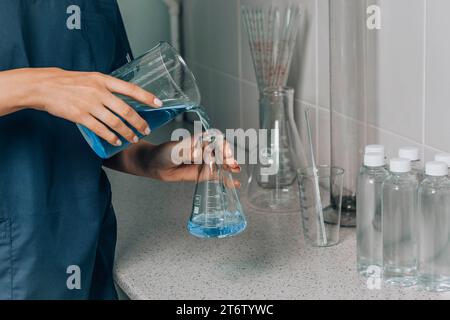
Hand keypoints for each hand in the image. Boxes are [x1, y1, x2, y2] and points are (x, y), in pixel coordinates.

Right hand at [9, 68, 161, 145]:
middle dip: (139, 122)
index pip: (130, 88)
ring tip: (133, 138)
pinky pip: (100, 130)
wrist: (45, 86)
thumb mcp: (92, 78)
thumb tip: (125, 98)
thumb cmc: (70, 82)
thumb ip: (108, 87)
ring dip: (127, 133)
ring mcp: (90, 105)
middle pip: (126, 110)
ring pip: (115, 122)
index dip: (146, 97)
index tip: (159, 103)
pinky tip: (116, 141)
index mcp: (103, 80)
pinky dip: (111, 137)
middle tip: (146, 129)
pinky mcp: (80, 116)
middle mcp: (99, 92)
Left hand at [146, 132, 241, 187]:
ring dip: (230, 167)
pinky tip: (234, 183)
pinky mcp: (202, 174)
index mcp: (199, 141)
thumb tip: (198, 153)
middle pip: (221, 153)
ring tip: (236, 170)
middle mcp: (204, 151)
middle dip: (228, 158)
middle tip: (231, 164)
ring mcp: (204, 163)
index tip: (223, 153)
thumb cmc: (163, 153)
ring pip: (221, 165)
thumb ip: (186, 152)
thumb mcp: (174, 150)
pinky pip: (216, 177)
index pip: (215, 141)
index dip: (222, 147)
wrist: (154, 164)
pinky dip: (225, 180)